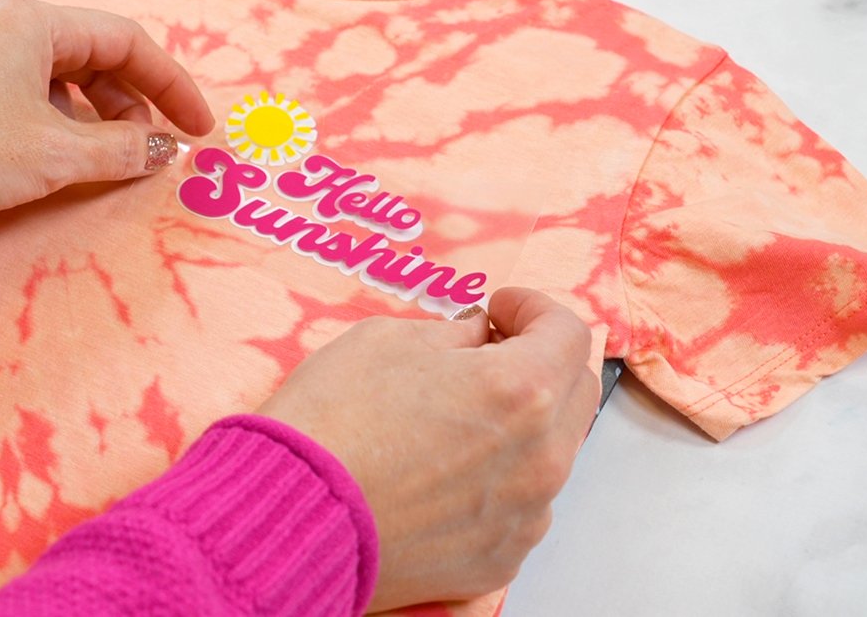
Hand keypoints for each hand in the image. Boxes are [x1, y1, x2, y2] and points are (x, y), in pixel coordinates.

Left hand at [0, 0, 215, 235]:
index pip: (126, 42)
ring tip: (104, 162)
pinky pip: (27, 91)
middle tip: (146, 153)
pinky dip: (56, 121)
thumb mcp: (56, 154)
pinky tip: (58, 158)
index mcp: (33, 20)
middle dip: (130, 105)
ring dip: (93, 118)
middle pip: (93, 56)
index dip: (171, 86)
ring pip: (59, 76)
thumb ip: (123, 149)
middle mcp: (4, 22)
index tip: (197, 129)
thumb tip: (163, 150)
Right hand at [256, 288, 599, 610]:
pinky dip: (500, 478)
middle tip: (491, 350)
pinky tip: (446, 470)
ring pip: (552, 453)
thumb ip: (453, 334)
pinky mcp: (500, 558)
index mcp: (520, 390)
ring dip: (523, 422)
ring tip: (461, 415)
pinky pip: (522, 505)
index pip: (568, 333)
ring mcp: (525, 515)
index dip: (533, 308)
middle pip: (576, 392)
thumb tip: (476, 338)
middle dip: (540, 360)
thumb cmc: (331, 423)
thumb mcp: (386, 340)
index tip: (500, 308)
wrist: (290, 514)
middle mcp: (540, 458)